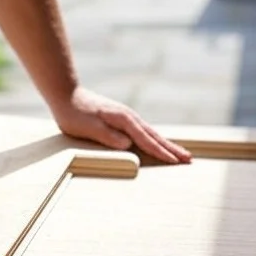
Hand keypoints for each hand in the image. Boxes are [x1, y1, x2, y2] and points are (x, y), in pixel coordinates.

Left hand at [50, 86, 191, 163]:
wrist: (66, 93)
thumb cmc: (74, 113)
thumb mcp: (88, 127)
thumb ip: (108, 136)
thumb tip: (128, 144)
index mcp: (123, 120)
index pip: (146, 140)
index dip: (161, 152)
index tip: (176, 162)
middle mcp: (129, 116)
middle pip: (154, 135)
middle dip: (172, 148)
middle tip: (189, 159)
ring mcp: (126, 116)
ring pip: (151, 133)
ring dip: (166, 143)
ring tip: (180, 153)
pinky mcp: (121, 118)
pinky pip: (143, 131)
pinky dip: (155, 139)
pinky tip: (158, 143)